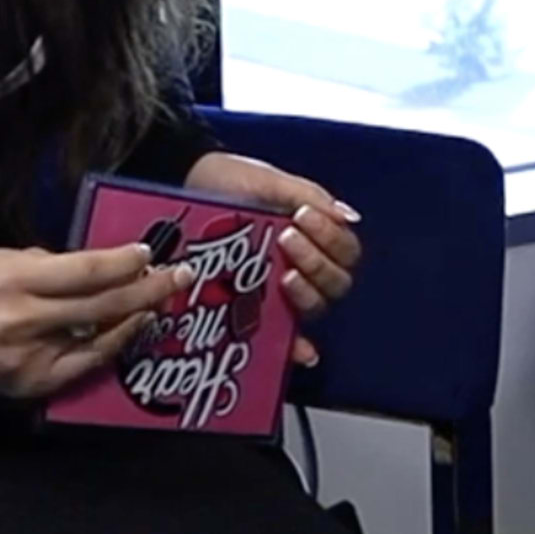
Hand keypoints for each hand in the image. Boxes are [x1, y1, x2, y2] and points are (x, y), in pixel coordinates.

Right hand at [0, 244, 185, 400]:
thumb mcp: (12, 261)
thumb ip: (60, 266)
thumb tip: (117, 267)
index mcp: (13, 281)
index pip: (83, 271)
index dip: (121, 262)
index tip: (148, 253)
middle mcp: (22, 319)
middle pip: (100, 303)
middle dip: (147, 287)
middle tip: (181, 274)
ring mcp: (32, 355)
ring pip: (101, 333)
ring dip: (139, 312)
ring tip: (165, 296)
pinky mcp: (40, 382)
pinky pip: (91, 360)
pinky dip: (120, 341)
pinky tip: (139, 324)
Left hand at [185, 151, 364, 368]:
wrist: (186, 183)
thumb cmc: (232, 181)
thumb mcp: (272, 182)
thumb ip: (311, 197)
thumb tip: (348, 218)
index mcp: (314, 237)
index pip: (345, 251)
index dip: (331, 238)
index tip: (302, 216)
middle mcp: (303, 268)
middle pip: (336, 283)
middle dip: (317, 262)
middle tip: (287, 238)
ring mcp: (279, 291)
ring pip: (315, 306)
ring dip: (307, 292)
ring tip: (283, 274)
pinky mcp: (252, 310)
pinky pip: (283, 335)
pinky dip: (297, 346)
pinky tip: (301, 351)